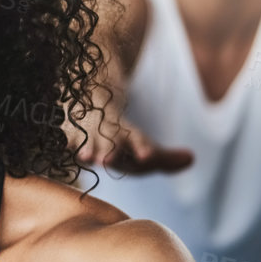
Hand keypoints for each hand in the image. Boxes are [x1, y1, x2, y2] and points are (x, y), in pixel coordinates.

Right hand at [73, 113, 194, 175]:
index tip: (148, 157)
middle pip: (111, 142)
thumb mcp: (142, 146)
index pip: (138, 142)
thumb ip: (164, 158)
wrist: (91, 101)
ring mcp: (89, 132)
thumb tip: (191, 159)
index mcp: (129, 135)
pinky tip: (69, 150)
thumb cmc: (120, 136)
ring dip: (89, 149)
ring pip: (89, 140)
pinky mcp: (70, 133)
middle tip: (109, 160)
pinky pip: (69, 139)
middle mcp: (109, 132)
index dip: (142, 148)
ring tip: (88, 158)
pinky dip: (70, 144)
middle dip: (111, 150)